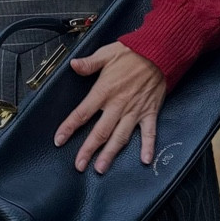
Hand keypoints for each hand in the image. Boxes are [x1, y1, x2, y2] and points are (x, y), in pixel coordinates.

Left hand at [53, 42, 166, 172]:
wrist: (160, 52)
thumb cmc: (133, 52)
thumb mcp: (107, 53)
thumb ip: (89, 63)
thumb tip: (73, 65)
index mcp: (104, 91)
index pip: (82, 113)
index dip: (69, 127)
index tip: (59, 140)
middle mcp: (118, 104)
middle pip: (100, 131)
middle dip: (88, 150)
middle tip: (79, 165)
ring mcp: (135, 110)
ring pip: (120, 136)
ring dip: (110, 154)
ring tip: (101, 168)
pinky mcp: (149, 112)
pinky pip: (149, 132)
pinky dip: (148, 146)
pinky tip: (145, 160)